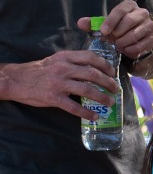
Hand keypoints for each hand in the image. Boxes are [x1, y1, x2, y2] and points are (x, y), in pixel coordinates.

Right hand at [0, 50, 119, 118]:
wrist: (15, 80)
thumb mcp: (56, 60)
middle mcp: (63, 69)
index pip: (91, 58)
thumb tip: (95, 69)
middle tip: (116, 89)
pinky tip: (94, 116)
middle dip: (108, 83)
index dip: (105, 65)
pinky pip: (74, 107)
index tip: (113, 72)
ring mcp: (58, 83)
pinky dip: (86, 112)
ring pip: (87, 90)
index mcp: (65, 57)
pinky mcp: (53, 98)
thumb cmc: (38, 70)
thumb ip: (73, 62)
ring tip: (110, 102)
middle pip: (93, 75)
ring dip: (102, 97)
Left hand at [78, 0, 152, 59]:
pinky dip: (131, 49)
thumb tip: (81, 23)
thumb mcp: (105, 24)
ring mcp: (149, 25)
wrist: (134, 38)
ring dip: (123, 42)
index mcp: (130, 6)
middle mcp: (142, 12)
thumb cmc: (117, 28)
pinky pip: (141, 45)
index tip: (103, 31)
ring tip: (118, 45)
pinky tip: (125, 50)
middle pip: (129, 21)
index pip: (121, 10)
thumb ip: (93, 24)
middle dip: (118, 33)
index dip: (111, 21)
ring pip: (135, 34)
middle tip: (112, 39)